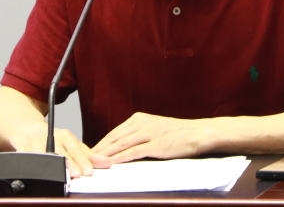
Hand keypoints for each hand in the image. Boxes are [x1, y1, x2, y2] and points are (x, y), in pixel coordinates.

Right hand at [10, 122, 110, 177]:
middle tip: (78, 174)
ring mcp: (38, 144)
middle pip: (62, 153)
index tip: (88, 171)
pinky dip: (37, 166)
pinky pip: (31, 159)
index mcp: (66, 136)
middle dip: (70, 164)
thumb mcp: (72, 144)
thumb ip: (89, 155)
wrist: (29, 132)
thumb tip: (107, 163)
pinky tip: (42, 173)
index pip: (76, 149)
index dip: (82, 161)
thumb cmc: (55, 140)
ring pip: (47, 156)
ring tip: (62, 175)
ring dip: (54, 166)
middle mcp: (52, 138)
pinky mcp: (24, 150)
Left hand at [92, 113, 214, 162]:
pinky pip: (133, 152)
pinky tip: (112, 163)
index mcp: (139, 119)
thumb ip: (139, 134)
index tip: (90, 151)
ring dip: (105, 155)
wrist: (197, 133)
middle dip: (99, 149)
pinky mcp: (155, 145)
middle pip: (114, 138)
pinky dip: (120, 158)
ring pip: (120, 145)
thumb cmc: (177, 133)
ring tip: (94, 163)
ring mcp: (148, 133)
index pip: (114, 132)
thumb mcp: (155, 128)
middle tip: (86, 159)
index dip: (101, 143)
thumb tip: (124, 145)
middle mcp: (141, 123)